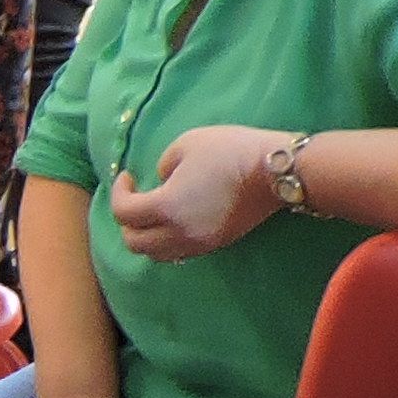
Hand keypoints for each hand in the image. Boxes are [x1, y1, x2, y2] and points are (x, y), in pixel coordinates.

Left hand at [106, 125, 284, 263]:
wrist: (278, 171)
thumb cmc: (231, 151)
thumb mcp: (186, 144)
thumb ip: (163, 165)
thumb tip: (161, 180)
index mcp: (166, 208)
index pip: (124, 212)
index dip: (119, 192)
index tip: (128, 177)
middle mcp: (178, 233)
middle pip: (134, 241)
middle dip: (126, 221)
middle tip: (134, 198)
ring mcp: (198, 243)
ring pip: (155, 254)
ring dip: (145, 236)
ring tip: (152, 213)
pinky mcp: (216, 244)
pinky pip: (178, 253)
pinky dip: (166, 242)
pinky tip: (173, 222)